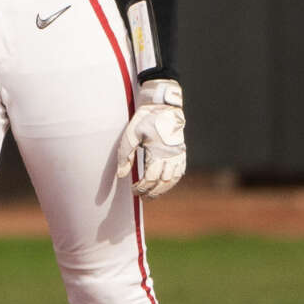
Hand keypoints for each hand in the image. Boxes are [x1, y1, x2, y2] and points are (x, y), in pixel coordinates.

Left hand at [119, 78, 185, 198]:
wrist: (164, 106)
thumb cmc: (146, 119)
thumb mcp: (131, 134)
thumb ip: (125, 156)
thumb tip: (121, 175)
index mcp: (158, 153)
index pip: (150, 179)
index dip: (141, 188)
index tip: (133, 190)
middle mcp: (171, 157)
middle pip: (162, 183)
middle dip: (151, 193)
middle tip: (142, 197)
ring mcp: (178, 155)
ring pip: (172, 180)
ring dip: (162, 190)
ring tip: (152, 195)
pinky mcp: (182, 152)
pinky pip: (180, 172)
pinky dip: (172, 181)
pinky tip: (166, 184)